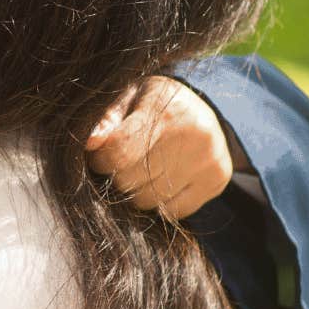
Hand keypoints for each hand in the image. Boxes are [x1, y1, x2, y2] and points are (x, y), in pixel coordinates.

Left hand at [84, 76, 238, 218]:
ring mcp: (207, 161)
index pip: (118, 153)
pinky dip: (162, 202)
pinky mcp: (217, 180)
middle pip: (130, 181)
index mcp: (166, 112)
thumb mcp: (130, 97)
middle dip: (118, 175)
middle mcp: (192, 136)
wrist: (207, 107)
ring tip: (144, 168)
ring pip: (149, 200)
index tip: (100, 155)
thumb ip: (107, 119)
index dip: (100, 160)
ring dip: (138, 190)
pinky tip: (163, 180)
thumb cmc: (156, 103)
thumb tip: (91, 142)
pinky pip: (174, 212)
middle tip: (124, 162)